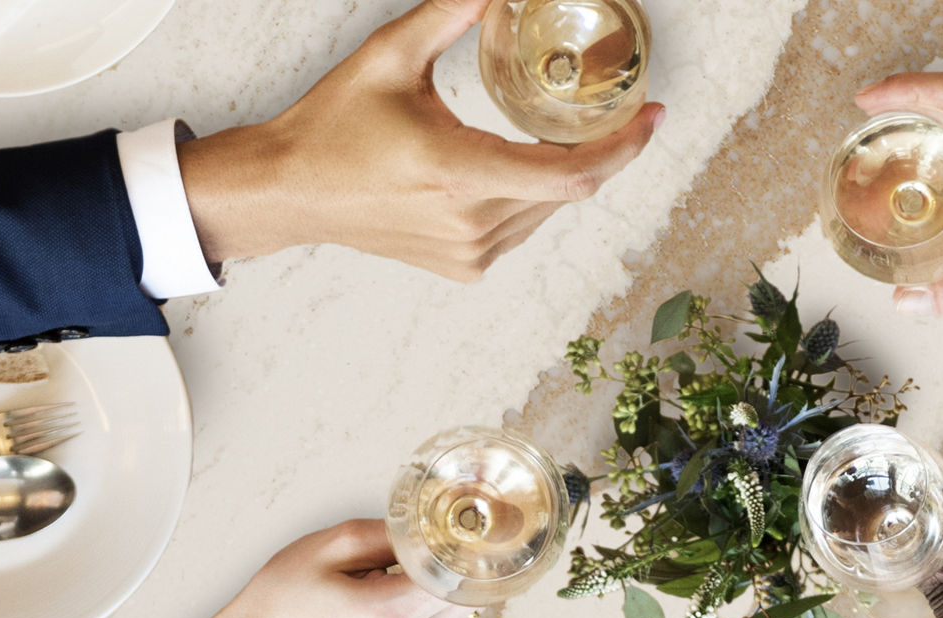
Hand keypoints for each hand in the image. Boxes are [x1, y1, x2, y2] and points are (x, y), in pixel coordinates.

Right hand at [105, 520, 471, 617]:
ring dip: (454, 574)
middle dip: (462, 555)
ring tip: (419, 555)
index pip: (459, 575)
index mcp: (388, 612)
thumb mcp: (332, 545)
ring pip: (469, 603)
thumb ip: (391, 531)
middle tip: (443, 528)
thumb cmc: (285, 598)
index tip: (465, 521)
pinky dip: (445, 592)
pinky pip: (455, 616)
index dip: (466, 544)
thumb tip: (432, 522)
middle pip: (471, 588)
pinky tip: (416, 577)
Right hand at [178, 0, 663, 281]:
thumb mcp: (390, 56)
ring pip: (549, 209)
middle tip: (619, 114)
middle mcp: (471, 223)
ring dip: (562, 172)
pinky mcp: (465, 267)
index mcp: (457, 173)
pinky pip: (524, 227)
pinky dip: (532, 195)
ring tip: (554, 133)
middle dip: (599, 149)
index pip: (569, 173)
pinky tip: (512, 166)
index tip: (651, 116)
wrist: (290, 192)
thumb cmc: (333, 129)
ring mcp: (470, 253)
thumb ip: (450, 14)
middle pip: (569, 188)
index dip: (622, 147)